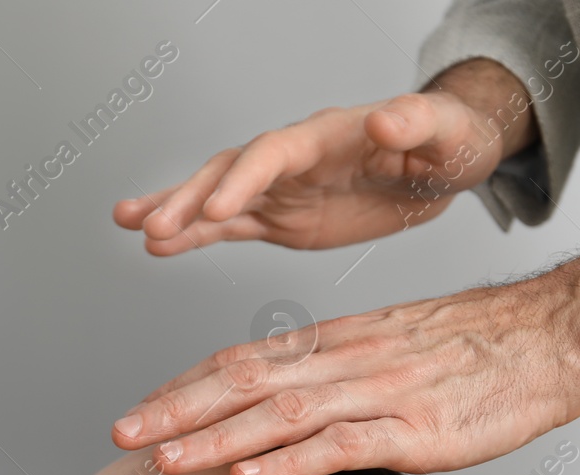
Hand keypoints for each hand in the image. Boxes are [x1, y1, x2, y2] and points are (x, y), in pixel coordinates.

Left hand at [109, 251, 579, 474]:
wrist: (556, 334)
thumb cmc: (482, 346)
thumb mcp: (395, 349)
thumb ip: (341, 375)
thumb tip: (291, 408)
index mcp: (338, 342)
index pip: (244, 360)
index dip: (187, 385)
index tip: (143, 408)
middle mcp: (345, 362)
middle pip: (243, 382)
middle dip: (176, 409)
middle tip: (120, 432)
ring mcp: (378, 394)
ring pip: (277, 414)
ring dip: (212, 436)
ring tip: (161, 458)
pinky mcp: (415, 430)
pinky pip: (339, 445)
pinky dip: (287, 461)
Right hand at [111, 60, 538, 255]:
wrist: (442, 165)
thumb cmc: (449, 142)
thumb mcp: (445, 133)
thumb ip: (414, 124)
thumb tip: (384, 121)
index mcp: (326, 137)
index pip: (274, 153)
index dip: (244, 179)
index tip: (217, 209)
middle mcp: (291, 159)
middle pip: (229, 173)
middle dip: (190, 198)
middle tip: (152, 225)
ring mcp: (280, 189)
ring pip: (215, 199)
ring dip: (173, 211)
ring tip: (129, 225)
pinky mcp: (279, 217)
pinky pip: (226, 228)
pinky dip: (191, 237)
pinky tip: (157, 247)